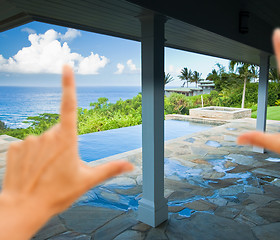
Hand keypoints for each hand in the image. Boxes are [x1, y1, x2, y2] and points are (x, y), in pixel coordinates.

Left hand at [0, 66, 132, 238]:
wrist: (23, 208)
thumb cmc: (57, 194)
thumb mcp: (88, 181)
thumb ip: (111, 169)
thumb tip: (132, 165)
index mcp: (66, 139)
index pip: (69, 105)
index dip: (68, 84)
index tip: (66, 66)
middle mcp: (47, 135)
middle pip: (60, 132)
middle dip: (63, 145)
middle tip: (62, 168)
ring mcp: (29, 141)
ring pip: (43, 140)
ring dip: (47, 152)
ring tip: (46, 172)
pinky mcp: (15, 148)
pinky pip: (28, 146)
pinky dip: (32, 156)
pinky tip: (33, 171)